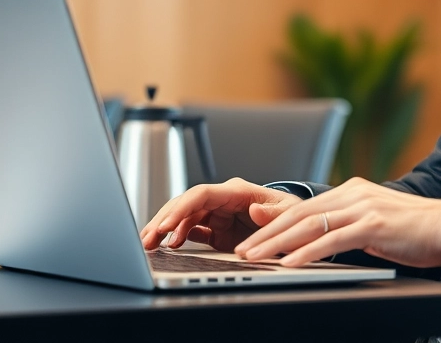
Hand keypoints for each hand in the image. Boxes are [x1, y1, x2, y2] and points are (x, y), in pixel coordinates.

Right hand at [140, 178, 301, 252]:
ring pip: (183, 218)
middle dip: (163, 219)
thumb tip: (255, 209)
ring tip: (150, 244)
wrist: (293, 224)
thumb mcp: (289, 212)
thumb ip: (272, 212)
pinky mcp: (216, 230)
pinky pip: (191, 231)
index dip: (181, 209)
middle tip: (147, 239)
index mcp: (236, 191)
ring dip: (164, 230)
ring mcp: (217, 215)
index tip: (165, 226)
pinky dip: (177, 238)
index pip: (201, 194)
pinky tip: (169, 247)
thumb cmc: (290, 213)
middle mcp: (222, 201)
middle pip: (185, 204)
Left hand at [235, 178, 440, 267]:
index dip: (274, 224)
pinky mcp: (373, 224)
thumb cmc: (415, 230)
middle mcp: (353, 193)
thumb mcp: (373, 223)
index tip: (251, 239)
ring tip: (256, 256)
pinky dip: (307, 252)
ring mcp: (362, 207)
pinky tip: (290, 263)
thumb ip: (344, 225)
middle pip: (299, 214)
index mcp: (351, 190)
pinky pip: (332, 240)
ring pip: (309, 225)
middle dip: (266, 233)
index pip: (303, 208)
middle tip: (241, 250)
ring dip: (278, 243)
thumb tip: (317, 238)